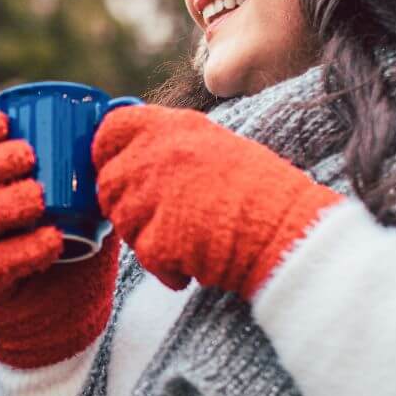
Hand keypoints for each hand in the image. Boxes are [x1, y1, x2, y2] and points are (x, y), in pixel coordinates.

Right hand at [0, 111, 119, 368]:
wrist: (69, 314)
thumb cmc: (77, 246)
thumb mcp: (87, 202)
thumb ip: (96, 165)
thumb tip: (125, 112)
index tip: (6, 121)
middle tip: (29, 156)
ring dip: (5, 203)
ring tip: (39, 198)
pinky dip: (23, 250)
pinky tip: (51, 241)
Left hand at [92, 105, 342, 296]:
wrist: (289, 231)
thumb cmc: (263, 192)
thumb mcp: (216, 146)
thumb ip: (172, 146)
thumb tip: (134, 157)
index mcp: (173, 127)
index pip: (110, 129)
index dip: (106, 153)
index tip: (116, 169)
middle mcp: (158, 154)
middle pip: (109, 183)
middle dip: (126, 206)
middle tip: (160, 220)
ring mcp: (154, 195)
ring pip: (122, 222)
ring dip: (146, 237)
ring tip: (187, 241)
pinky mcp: (159, 237)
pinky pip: (145, 256)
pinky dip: (167, 268)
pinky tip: (195, 264)